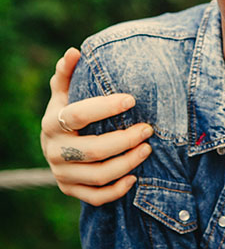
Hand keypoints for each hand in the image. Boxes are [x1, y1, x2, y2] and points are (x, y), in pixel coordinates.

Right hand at [40, 48, 152, 205]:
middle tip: (148, 129)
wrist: (56, 145)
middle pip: (93, 150)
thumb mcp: (65, 93)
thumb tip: (74, 51)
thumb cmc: (68, 113)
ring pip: (98, 175)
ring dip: (127, 163)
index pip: (78, 115)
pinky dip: (117, 190)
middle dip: (125, 140)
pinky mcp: (70, 190)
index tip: (132, 99)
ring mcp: (61, 173)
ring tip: (148, 149)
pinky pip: (95, 197)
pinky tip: (135, 178)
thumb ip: (68, 73)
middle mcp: (53, 150)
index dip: (105, 107)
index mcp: (52, 123)